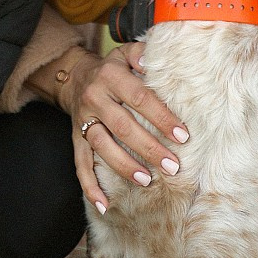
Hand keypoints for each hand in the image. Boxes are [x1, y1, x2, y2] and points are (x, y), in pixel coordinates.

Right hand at [60, 43, 189, 214]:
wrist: (74, 77)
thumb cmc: (112, 68)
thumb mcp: (126, 53)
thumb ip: (142, 55)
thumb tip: (155, 64)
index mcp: (111, 76)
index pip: (140, 98)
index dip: (161, 117)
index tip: (182, 136)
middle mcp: (95, 98)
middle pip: (122, 126)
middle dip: (149, 148)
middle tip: (172, 166)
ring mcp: (83, 120)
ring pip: (102, 146)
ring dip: (124, 166)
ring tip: (146, 180)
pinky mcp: (75, 138)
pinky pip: (80, 164)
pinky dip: (90, 186)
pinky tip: (104, 204)